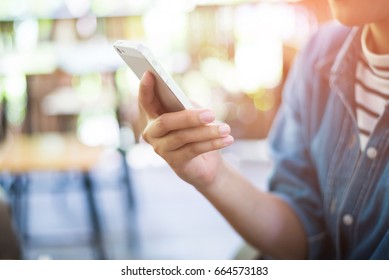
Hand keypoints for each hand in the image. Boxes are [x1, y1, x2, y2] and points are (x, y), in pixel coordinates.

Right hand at [139, 71, 233, 188]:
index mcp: (152, 116)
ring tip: (226, 129)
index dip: (145, 88)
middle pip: (165, 122)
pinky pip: (194, 150)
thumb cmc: (197, 131)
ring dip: (208, 132)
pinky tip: (227, 140)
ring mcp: (161, 149)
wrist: (206, 163)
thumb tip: (185, 104)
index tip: (150, 73)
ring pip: (183, 137)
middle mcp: (152, 134)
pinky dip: (213, 143)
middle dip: (189, 117)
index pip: (146, 101)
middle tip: (211, 113)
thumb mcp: (192, 113)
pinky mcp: (175, 163)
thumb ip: (185, 106)